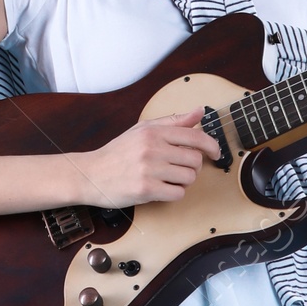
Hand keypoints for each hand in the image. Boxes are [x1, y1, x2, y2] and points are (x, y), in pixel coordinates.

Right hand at [76, 107, 219, 206]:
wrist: (91, 174)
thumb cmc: (118, 153)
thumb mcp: (143, 130)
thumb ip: (173, 121)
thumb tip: (199, 112)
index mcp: (154, 132)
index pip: (195, 136)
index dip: (212, 146)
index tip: (215, 153)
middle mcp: (152, 148)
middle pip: (195, 160)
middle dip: (192, 167)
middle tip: (179, 168)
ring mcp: (149, 170)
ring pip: (189, 178)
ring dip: (183, 181)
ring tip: (167, 178)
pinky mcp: (146, 190)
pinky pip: (178, 194)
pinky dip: (174, 194)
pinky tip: (161, 189)